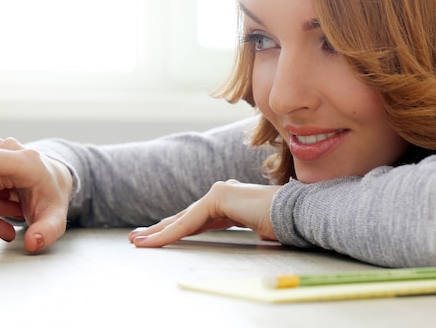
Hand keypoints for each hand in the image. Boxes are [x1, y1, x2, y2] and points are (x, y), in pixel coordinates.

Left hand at [128, 180, 278, 246]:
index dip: (176, 229)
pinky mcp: (217, 198)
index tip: (158, 238)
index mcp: (230, 203)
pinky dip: (169, 234)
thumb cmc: (284, 224)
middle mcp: (222, 194)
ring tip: (138, 241)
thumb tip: (247, 235)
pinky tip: (154, 241)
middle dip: (159, 228)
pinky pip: (188, 223)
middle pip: (184, 217)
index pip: (197, 219)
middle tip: (137, 237)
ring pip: (181, 219)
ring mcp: (219, 193)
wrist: (298, 213)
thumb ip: (243, 228)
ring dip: (157, 232)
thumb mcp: (257, 230)